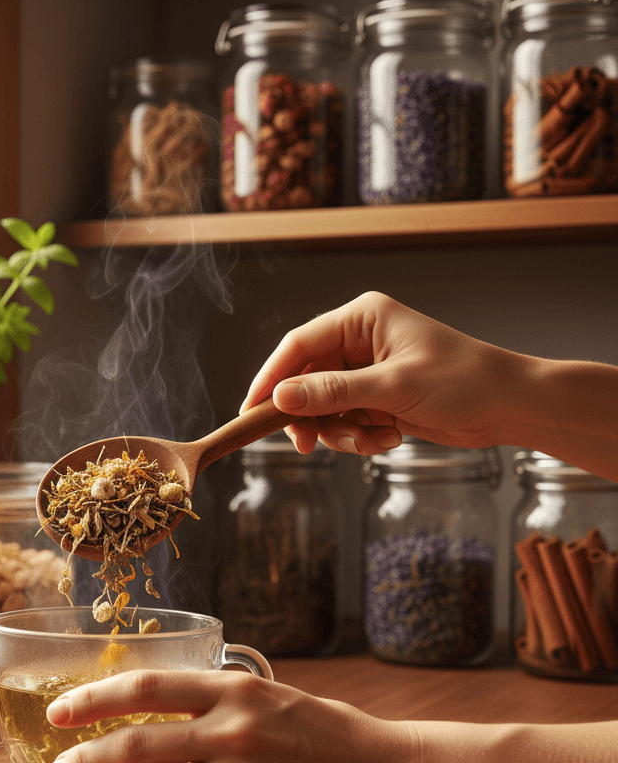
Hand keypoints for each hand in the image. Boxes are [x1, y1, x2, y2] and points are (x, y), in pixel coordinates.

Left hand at [46, 669, 415, 762]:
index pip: (145, 686)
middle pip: (135, 740)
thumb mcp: (268, 693)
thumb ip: (211, 696)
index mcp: (234, 689)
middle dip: (85, 755)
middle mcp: (233, 730)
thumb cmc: (325, 729)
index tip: (60, 710)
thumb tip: (148, 707)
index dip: (93, 698)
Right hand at [240, 291, 528, 455]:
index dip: (270, 377)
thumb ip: (332, 393)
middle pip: (305, 380)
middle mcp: (360, 341)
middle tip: (306, 444)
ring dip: (340, 431)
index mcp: (362, 318)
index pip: (298, 345)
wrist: (511, 406)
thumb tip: (280, 398)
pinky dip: (360, 437)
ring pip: (323, 408)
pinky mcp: (377, 398)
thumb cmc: (464, 380)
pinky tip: (390, 438)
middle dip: (308, 415)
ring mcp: (367, 372)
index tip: (252, 409)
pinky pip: (345, 422)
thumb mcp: (392, 387)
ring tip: (372, 439)